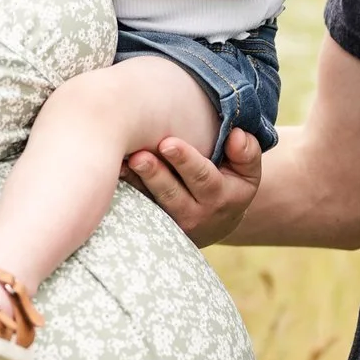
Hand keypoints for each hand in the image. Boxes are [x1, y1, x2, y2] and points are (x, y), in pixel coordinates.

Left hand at [125, 128, 262, 247]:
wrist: (217, 221)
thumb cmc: (230, 183)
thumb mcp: (247, 172)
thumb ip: (246, 153)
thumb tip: (236, 136)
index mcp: (221, 197)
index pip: (203, 178)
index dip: (186, 161)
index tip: (167, 143)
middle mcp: (195, 213)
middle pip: (172, 194)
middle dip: (155, 174)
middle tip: (138, 156)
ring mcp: (171, 222)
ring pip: (152, 203)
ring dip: (136, 183)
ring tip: (123, 164)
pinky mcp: (152, 224)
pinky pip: (138, 208)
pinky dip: (125, 191)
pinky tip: (112, 173)